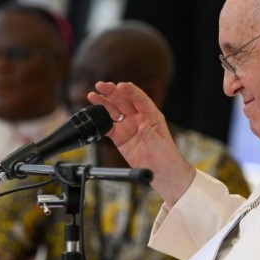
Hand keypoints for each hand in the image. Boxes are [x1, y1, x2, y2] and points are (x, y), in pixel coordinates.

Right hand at [88, 81, 194, 204]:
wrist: (162, 173)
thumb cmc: (166, 157)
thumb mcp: (160, 146)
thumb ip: (150, 135)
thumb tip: (142, 125)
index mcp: (151, 116)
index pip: (140, 99)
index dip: (130, 91)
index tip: (121, 85)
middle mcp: (139, 118)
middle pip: (124, 101)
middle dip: (112, 92)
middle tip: (101, 85)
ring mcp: (128, 127)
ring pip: (114, 111)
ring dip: (103, 103)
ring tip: (92, 96)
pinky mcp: (120, 138)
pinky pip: (108, 128)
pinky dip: (100, 123)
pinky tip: (93, 116)